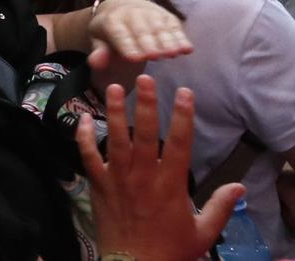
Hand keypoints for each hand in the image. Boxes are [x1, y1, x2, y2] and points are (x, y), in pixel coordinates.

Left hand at [79, 77, 240, 260]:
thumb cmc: (171, 250)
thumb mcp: (204, 232)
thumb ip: (221, 207)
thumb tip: (240, 187)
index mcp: (171, 184)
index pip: (181, 142)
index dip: (184, 115)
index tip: (185, 92)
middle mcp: (144, 175)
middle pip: (145, 132)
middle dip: (145, 103)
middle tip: (144, 78)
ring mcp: (118, 178)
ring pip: (114, 137)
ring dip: (113, 112)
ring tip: (112, 87)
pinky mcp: (98, 184)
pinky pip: (87, 156)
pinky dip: (83, 136)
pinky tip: (82, 119)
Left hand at [90, 0, 192, 69]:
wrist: (123, 6)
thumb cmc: (110, 30)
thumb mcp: (99, 40)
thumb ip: (99, 52)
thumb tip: (95, 63)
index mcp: (111, 21)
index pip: (119, 34)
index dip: (127, 45)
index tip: (135, 58)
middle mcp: (132, 14)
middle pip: (141, 30)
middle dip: (148, 43)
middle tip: (155, 56)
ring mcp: (151, 13)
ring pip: (159, 28)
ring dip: (167, 41)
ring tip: (173, 54)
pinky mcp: (167, 16)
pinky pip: (175, 27)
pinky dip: (181, 38)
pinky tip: (187, 49)